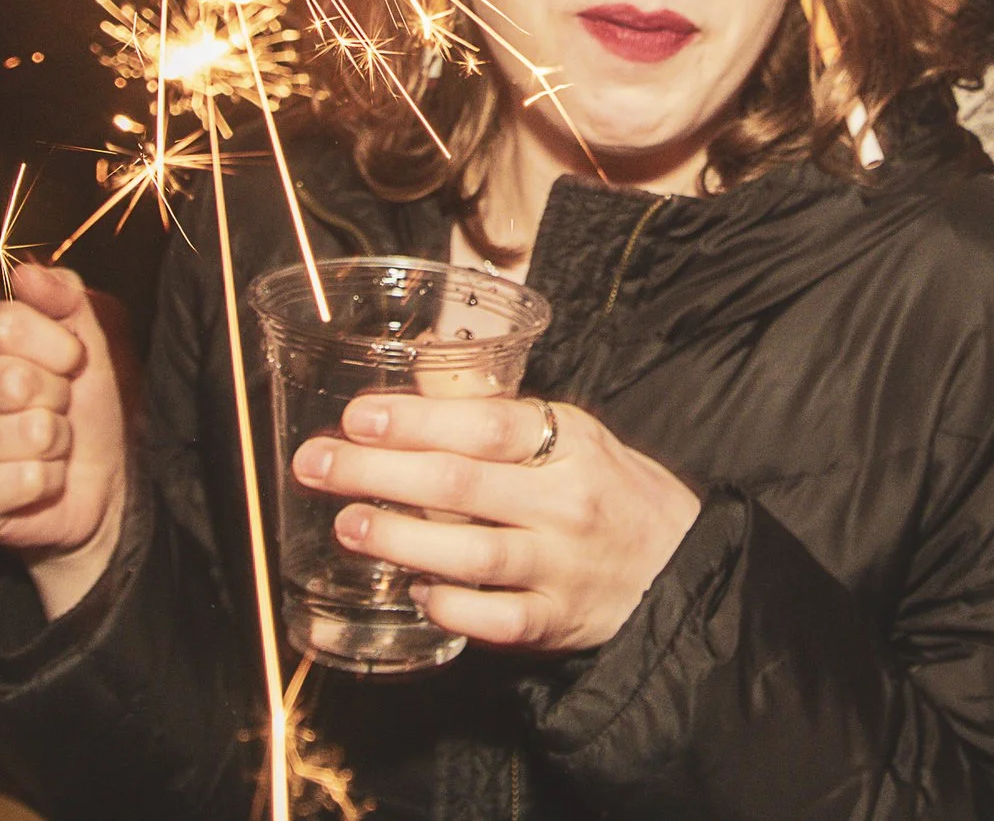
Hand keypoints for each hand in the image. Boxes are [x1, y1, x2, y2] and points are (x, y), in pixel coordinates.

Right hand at [0, 261, 131, 617]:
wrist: (108, 476)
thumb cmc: (93, 399)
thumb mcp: (94, 334)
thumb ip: (64, 294)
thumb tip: (25, 273)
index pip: (4, 323)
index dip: (56, 345)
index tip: (72, 360)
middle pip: (11, 379)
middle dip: (57, 396)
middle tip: (58, 406)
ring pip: (25, 432)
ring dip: (56, 441)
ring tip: (49, 445)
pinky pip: (23, 481)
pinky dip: (47, 481)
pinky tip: (37, 481)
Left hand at [292, 393, 700, 652]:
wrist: (676, 562)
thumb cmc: (605, 488)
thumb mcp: (567, 433)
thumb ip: (494, 414)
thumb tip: (411, 372)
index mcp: (569, 441)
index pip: (486, 423)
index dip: (416, 419)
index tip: (357, 416)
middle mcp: (566, 501)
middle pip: (461, 483)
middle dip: (377, 472)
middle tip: (316, 464)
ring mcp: (562, 564)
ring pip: (472, 553)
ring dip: (400, 538)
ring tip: (348, 525)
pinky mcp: (556, 620)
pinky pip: (494, 618)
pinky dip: (450, 605)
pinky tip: (415, 592)